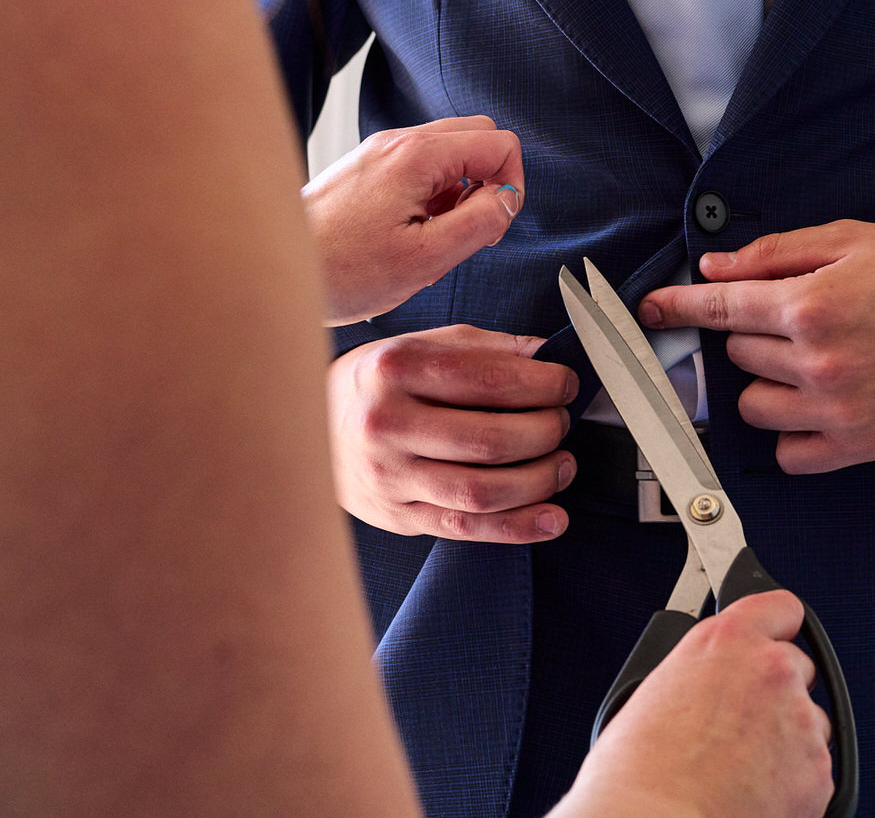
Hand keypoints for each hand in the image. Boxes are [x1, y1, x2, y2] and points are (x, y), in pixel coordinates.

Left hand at [303, 116, 526, 325]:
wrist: (273, 268)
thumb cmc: (338, 270)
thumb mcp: (425, 258)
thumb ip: (479, 223)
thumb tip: (508, 200)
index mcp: (416, 156)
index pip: (499, 143)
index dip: (510, 185)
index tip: (492, 223)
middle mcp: (397, 143)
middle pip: (476, 138)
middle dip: (488, 183)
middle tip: (469, 230)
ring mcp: (380, 153)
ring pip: (449, 155)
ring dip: (458, 195)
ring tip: (431, 240)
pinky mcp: (367, 170)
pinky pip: (419, 170)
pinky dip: (430, 199)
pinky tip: (409, 237)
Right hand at [328, 325, 578, 541]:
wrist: (308, 427)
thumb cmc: (379, 383)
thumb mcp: (422, 345)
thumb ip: (485, 348)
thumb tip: (544, 356)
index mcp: (395, 369)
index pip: (487, 379)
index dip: (542, 384)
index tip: (565, 384)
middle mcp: (387, 424)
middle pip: (490, 440)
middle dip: (546, 433)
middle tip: (562, 423)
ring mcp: (389, 477)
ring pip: (482, 491)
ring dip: (539, 481)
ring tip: (563, 465)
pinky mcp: (396, 517)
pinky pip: (467, 529)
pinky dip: (519, 528)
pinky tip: (552, 518)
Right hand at [553, 591, 832, 817]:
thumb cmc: (640, 772)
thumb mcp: (657, 690)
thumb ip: (703, 672)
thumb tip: (715, 684)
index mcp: (726, 641)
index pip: (781, 608)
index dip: (777, 627)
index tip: (775, 639)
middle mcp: (771, 671)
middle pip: (799, 668)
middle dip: (777, 694)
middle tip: (743, 727)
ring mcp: (800, 721)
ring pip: (811, 722)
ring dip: (788, 740)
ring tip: (742, 771)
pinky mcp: (818, 772)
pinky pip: (816, 769)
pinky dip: (795, 782)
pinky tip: (754, 795)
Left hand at [641, 221, 874, 473]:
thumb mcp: (853, 240)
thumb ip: (777, 253)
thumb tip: (718, 266)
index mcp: (812, 305)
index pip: (720, 308)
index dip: (678, 305)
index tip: (653, 309)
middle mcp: (818, 362)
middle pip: (739, 353)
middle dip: (756, 331)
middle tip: (799, 316)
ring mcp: (838, 409)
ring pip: (754, 406)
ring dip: (768, 382)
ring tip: (811, 360)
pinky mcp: (860, 445)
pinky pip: (790, 453)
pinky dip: (793, 431)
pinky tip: (817, 403)